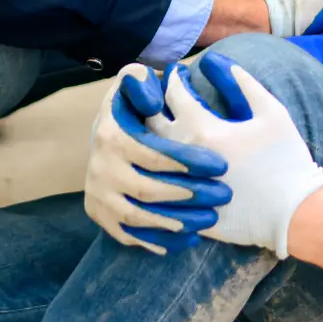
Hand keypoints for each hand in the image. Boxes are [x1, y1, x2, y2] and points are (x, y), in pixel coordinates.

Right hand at [83, 64, 233, 254]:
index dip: (188, 161)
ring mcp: (98, 195)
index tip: (221, 165)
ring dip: (176, 222)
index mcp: (111, 137)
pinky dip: (158, 240)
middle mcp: (99, 169)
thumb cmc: (133, 105)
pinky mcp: (101, 216)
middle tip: (224, 195)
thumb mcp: (133, 82)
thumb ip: (141, 81)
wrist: (106, 134)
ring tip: (211, 219)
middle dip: (189, 195)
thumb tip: (153, 101)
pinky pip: (128, 235)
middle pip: (147, 190)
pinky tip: (188, 239)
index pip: (153, 154)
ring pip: (138, 217)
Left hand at [157, 54, 322, 256]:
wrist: (292, 213)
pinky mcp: (182, 206)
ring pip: (148, 154)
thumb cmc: (286, 159)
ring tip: (162, 123)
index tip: (178, 72)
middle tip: (161, 94)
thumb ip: (243, 83)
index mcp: (204, 129)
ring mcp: (180, 184)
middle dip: (153, 102)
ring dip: (150, 134)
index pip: (173, 93)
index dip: (174, 78)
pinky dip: (156, 165)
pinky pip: (157, 182)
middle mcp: (184, 156)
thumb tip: (218, 61)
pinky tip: (166, 157)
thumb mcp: (272, 113)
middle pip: (150, 122)